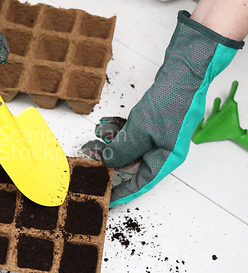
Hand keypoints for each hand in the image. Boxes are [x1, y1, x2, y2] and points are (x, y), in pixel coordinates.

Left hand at [83, 10, 243, 207]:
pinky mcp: (153, 121)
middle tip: (89, 151)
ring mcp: (158, 135)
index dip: (121, 192)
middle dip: (108, 156)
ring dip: (111, 139)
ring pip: (128, 144)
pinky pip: (131, 131)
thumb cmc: (170, 102)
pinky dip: (118, 128)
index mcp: (166, 158)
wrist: (182, 74)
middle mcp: (163, 149)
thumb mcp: (140, 130)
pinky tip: (105, 122)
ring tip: (97, 132)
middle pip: (130, 161)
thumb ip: (122, 149)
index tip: (105, 198)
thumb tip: (107, 163)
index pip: (140, 183)